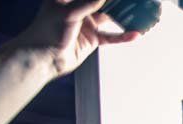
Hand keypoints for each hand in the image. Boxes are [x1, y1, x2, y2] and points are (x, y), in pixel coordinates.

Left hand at [20, 0, 140, 77]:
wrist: (43, 58)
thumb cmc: (47, 32)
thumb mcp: (69, 13)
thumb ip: (89, 3)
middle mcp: (78, 8)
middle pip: (102, 2)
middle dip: (117, 2)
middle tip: (133, 0)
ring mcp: (86, 23)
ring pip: (109, 17)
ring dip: (123, 16)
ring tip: (139, 12)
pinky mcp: (92, 39)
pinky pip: (111, 36)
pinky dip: (122, 36)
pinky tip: (134, 34)